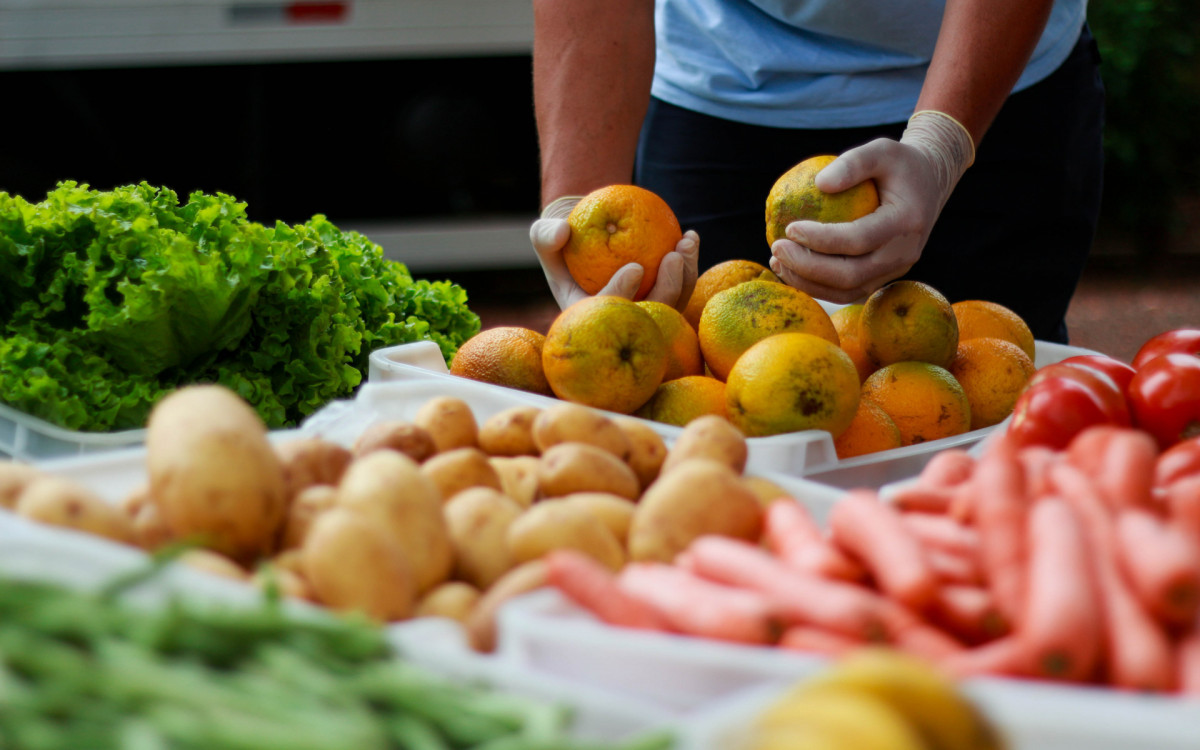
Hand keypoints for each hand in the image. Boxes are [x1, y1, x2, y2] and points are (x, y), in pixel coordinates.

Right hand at [531, 196, 699, 311]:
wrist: (585, 242)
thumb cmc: (564, 241)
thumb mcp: (546, 235)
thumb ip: (546, 235)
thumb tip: (562, 231)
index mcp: (589, 317)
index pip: (607, 313)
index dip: (622, 294)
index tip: (636, 267)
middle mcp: (620, 322)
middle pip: (649, 317)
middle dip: (667, 289)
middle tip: (673, 256)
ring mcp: (645, 314)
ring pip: (673, 305)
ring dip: (685, 276)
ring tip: (687, 242)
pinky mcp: (662, 301)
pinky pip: (682, 290)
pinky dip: (689, 266)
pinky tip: (691, 238)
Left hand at [769, 111, 974, 303]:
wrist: (930, 184)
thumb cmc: (900, 164)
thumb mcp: (882, 149)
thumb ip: (853, 162)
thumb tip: (818, 184)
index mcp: (906, 222)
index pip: (858, 239)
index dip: (820, 239)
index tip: (789, 227)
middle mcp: (904, 253)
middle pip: (850, 275)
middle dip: (807, 267)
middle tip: (776, 250)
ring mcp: (895, 270)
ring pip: (847, 290)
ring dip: (807, 282)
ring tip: (777, 262)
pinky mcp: (883, 277)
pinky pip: (847, 290)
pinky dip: (817, 285)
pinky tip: (791, 269)